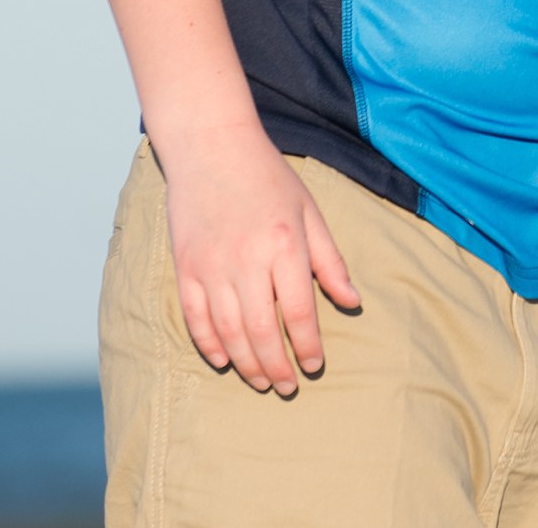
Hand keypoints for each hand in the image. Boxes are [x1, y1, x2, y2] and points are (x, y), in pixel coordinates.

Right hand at [158, 127, 360, 395]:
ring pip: (228, 331)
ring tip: (261, 381)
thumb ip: (330, 262)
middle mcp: (247, 261)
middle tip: (287, 388)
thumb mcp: (311, 213)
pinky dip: (209, 345)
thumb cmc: (270, 179)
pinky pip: (195, 318)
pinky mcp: (184, 268)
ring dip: (245, 363)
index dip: (308, 345)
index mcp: (285, 246)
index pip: (300, 311)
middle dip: (276, 366)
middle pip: (262, 330)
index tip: (314, 367)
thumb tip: (353, 303)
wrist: (212, 149)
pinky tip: (224, 360)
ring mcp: (211, 267)